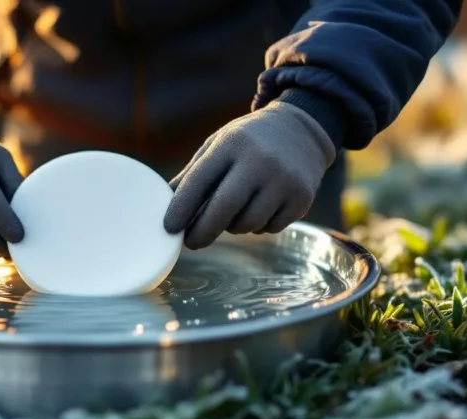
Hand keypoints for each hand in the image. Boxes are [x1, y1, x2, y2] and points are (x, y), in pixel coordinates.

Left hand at [163, 101, 335, 248]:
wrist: (302, 129)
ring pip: (247, 224)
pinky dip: (259, 226)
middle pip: (224, 209)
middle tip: (191, 242)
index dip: (181, 208)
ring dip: (234, 227)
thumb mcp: (218, 146)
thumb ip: (193, 175)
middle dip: (203, 231)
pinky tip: (262, 207)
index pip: (200, 181)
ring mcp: (284, 180)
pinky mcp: (302, 197)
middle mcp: (260, 161)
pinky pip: (270, 228)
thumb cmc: (248, 141)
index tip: (168, 228)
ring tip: (236, 211)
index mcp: (232, 144)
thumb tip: (163, 206)